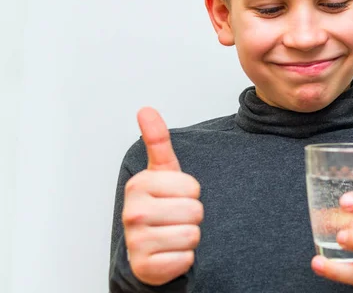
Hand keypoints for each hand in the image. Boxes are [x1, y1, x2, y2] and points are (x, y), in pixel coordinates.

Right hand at [122, 107, 202, 285]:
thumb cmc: (159, 205)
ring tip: (172, 233)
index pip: (193, 187)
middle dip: (192, 216)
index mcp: (139, 185)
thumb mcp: (161, 172)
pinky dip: (183, 258)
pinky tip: (169, 252)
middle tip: (175, 217)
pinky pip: (186, 258)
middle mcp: (134, 213)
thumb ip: (156, 141)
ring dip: (189, 237)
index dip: (191, 193)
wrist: (146, 248)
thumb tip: (146, 110)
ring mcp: (137, 241)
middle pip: (195, 211)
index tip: (175, 196)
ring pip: (192, 235)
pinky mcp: (146, 266)